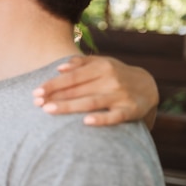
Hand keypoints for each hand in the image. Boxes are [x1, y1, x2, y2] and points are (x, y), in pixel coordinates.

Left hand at [32, 55, 157, 127]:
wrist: (149, 86)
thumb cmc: (116, 74)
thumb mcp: (101, 63)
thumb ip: (80, 63)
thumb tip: (59, 68)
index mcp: (101, 67)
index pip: (72, 77)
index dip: (53, 85)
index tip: (36, 92)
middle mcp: (110, 80)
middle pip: (78, 90)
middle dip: (56, 97)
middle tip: (36, 104)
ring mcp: (120, 95)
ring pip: (91, 102)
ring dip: (69, 107)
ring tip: (49, 110)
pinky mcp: (131, 111)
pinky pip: (114, 116)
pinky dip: (101, 119)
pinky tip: (86, 122)